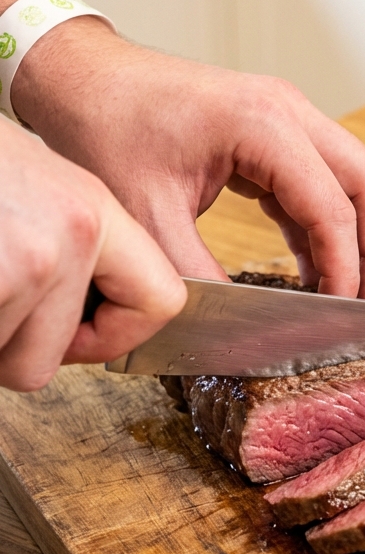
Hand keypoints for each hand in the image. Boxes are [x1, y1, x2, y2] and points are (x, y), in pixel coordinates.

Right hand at [0, 119, 185, 390]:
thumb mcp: (39, 192)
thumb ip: (75, 255)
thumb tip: (96, 335)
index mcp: (94, 212)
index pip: (160, 301)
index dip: (115, 337)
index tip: (78, 339)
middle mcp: (69, 236)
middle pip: (48, 358)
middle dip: (6, 349)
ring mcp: (24, 262)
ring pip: (6, 361)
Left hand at [13, 21, 364, 299]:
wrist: (81, 78)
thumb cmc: (106, 126)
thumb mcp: (148, 214)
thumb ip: (198, 273)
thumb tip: (239, 323)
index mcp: (262, 123)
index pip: (332, 205)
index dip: (343, 265)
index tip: (336, 312)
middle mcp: (287, 110)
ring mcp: (286, 114)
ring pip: (354, 177)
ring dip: (359, 233)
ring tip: (347, 291)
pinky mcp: (273, 129)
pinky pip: (320, 178)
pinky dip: (325, 223)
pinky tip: (311, 267)